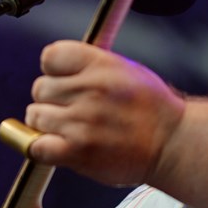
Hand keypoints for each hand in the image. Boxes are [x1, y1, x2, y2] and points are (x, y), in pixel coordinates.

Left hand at [26, 40, 185, 185]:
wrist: (173, 143)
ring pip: (35, 116)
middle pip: (40, 88)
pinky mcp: (77, 151)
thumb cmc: (153, 108)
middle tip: (72, 109)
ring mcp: (82, 122)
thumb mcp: (127, 70)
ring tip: (70, 129)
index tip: (63, 80)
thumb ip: (92, 65)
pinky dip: (41, 147)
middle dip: (52, 99)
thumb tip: (58, 68)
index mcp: (101, 65)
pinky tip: (58, 146)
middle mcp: (90, 90)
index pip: (51, 56)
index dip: (54, 69)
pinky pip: (36, 146)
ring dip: (47, 124)